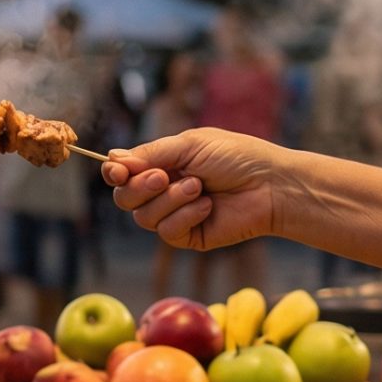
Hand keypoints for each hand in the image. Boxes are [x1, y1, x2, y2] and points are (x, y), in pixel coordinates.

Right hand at [101, 128, 282, 250]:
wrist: (270, 185)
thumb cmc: (236, 157)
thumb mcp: (189, 145)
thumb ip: (150, 154)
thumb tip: (112, 159)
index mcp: (162, 164)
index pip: (123, 172)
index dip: (114, 172)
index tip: (117, 171)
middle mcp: (164, 190)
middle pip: (124, 198)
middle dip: (140, 187)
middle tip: (163, 177)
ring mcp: (175, 214)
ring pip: (144, 217)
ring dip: (170, 200)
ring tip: (199, 187)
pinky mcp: (189, 236)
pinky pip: (167, 232)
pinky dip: (185, 216)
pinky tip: (207, 206)